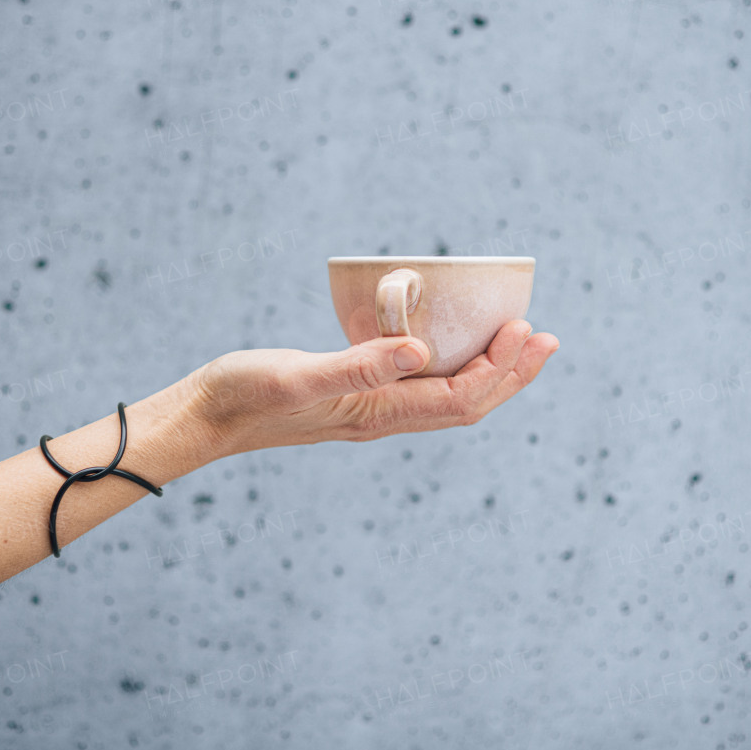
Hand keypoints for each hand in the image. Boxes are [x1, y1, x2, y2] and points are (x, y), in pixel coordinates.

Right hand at [181, 320, 559, 455]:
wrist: (204, 417)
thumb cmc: (243, 395)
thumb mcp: (297, 376)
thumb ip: (357, 366)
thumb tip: (421, 352)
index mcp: (377, 415)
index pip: (459, 399)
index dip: (500, 370)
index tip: (526, 331)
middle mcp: (382, 418)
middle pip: (465, 404)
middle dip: (510, 374)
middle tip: (546, 338)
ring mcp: (370, 411)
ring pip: (447, 398)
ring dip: (488, 372)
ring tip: (519, 343)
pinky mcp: (355, 398)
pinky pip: (419, 387)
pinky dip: (450, 366)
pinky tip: (450, 344)